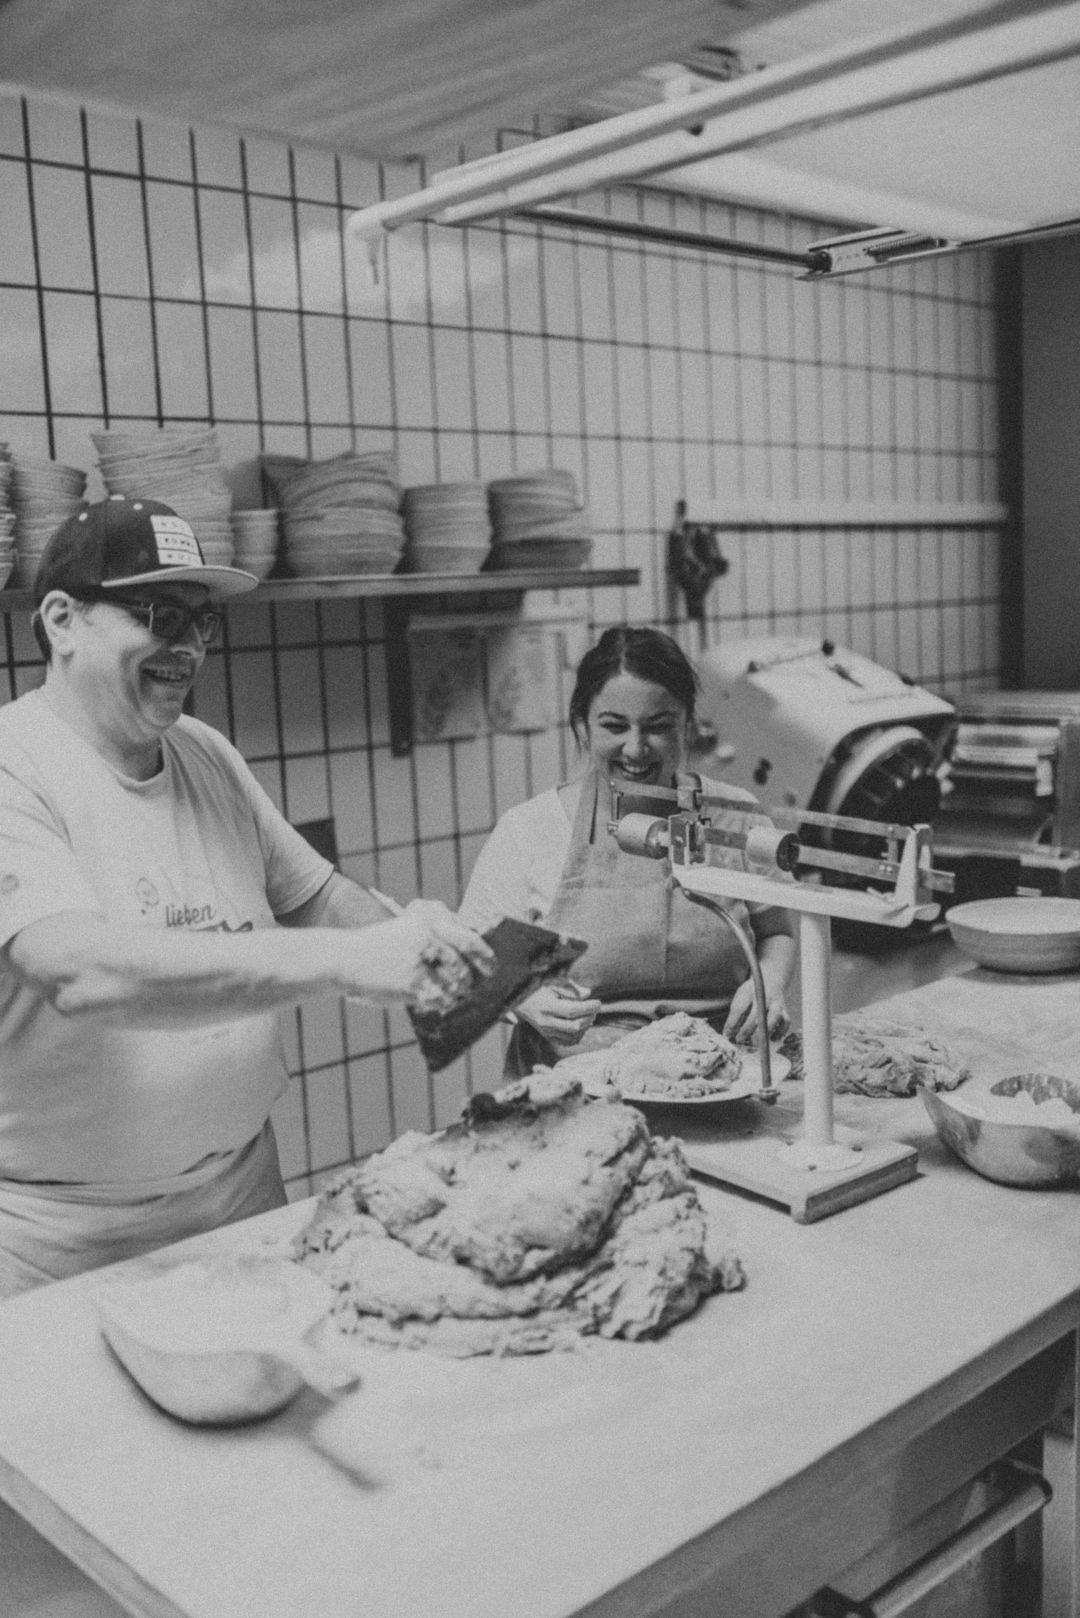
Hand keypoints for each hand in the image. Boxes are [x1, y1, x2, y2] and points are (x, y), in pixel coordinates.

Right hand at [348, 901, 492, 1010]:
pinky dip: (442, 1002)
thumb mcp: (407, 929)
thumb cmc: (380, 947)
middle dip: (479, 971)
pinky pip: (441, 996)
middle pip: (469, 953)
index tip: (491, 965)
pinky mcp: (412, 979)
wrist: (343, 958)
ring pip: (458, 978)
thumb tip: (473, 955)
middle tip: (478, 983)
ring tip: (452, 994)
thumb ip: (437, 937)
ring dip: (459, 990)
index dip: (485, 953)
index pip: (468, 935)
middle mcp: (427, 933)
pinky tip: (435, 1001)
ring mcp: (420, 956)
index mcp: (428, 917)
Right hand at [517, 979, 600, 1047]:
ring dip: (585, 1027)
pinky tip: (581, 1026)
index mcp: (547, 1007)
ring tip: (589, 1016)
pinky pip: (566, 1042)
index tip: (598, 1002)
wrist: (518, 1002)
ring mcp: (546, 1032)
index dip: (588, 1007)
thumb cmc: (537, 988)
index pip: (573, 1010)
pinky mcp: (547, 1037)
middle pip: (574, 1026)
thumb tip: (587, 993)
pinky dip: (578, 1036)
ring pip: (572, 1036)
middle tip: (594, 1009)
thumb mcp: (552, 983)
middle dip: (589, 1018)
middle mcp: (546, 1022)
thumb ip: (570, 988)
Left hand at [723, 976, 789, 1045]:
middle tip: (740, 1040)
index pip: (740, 1007)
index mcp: (749, 992)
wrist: (771, 981)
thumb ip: (735, 1014)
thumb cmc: (752, 993)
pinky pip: (786, 1022)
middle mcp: (765, 997)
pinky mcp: (785, 1011)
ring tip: (756, 1043)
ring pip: (775, 1017)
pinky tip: (772, 1039)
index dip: (732, 1022)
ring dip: (765, 1031)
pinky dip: (780, 1032)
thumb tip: (728, 1034)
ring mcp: (777, 1004)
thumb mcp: (740, 997)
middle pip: (757, 1013)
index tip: (727, 1034)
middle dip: (748, 1029)